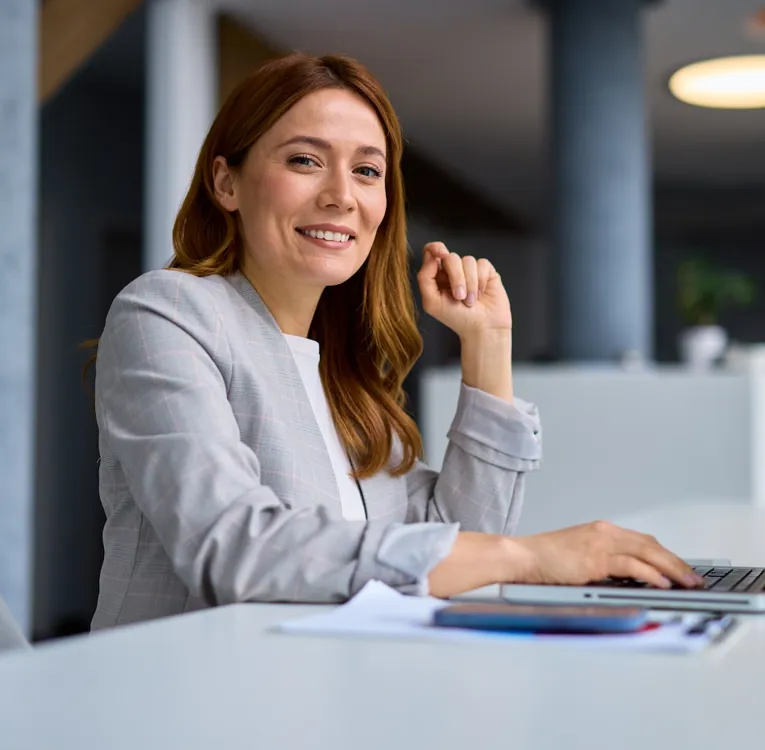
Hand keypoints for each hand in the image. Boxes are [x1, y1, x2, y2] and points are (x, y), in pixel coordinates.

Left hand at [417, 242, 511, 338]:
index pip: (432, 252)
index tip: (441, 254)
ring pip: (468, 260)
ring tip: (471, 301)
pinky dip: (481, 281)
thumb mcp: (432, 302)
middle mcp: (453, 270)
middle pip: (450, 257)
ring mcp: (470, 270)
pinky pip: (482, 264)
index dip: (435, 248)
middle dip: (456, 277)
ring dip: (470, 283)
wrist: (482, 328)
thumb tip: (431, 257)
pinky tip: (481, 294)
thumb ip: (425, 278)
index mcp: (437, 275)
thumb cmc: (457, 318)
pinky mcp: (486, 271)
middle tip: (459, 297)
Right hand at [508, 521, 704, 589]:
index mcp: (600, 531)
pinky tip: (662, 583)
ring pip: (647, 552)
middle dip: (676, 561)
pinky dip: (650, 574)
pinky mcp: (595, 558)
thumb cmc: (542, 559)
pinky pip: (631, 565)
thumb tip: (625, 579)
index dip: (665, 555)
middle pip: (650, 544)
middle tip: (693, 577)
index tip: (679, 568)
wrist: (521, 556)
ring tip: (687, 582)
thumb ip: (600, 562)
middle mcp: (603, 532)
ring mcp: (599, 543)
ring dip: (671, 568)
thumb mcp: (577, 556)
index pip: (642, 540)